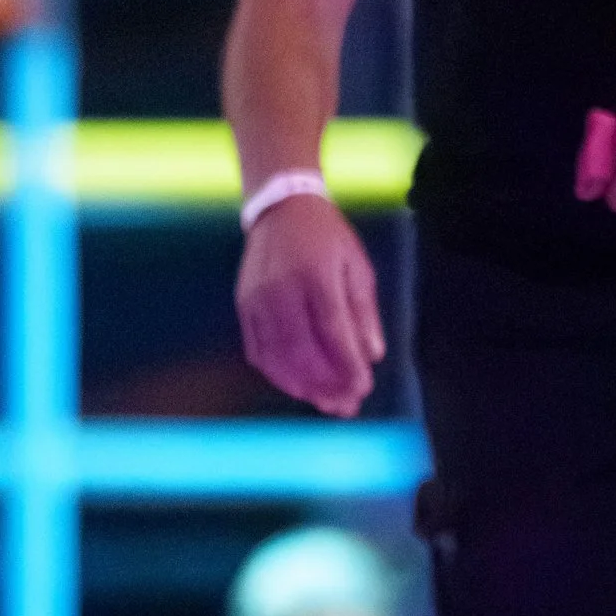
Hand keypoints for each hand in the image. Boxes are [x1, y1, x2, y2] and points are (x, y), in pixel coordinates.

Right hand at [235, 196, 385, 415]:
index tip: (362, 389)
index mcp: (316, 275)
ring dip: (302, 385)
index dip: (348, 365)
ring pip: (278, 355)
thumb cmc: (326, 237)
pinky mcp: (243, 307)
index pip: (333, 331)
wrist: (280, 209)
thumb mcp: (356, 265)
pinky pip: (257, 350)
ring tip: (324, 403)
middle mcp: (281, 289)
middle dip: (326, 384)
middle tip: (344, 406)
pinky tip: (296, 386)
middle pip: (303, 350)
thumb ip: (364, 311)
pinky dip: (277, 374)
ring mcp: (257, 300)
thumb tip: (372, 354)